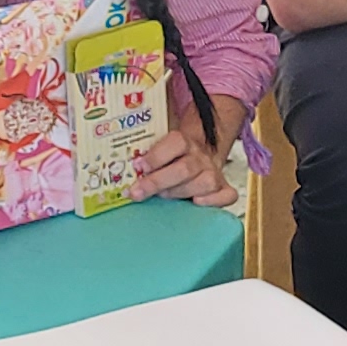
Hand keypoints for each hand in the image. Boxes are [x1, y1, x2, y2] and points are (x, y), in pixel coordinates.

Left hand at [124, 84, 242, 207]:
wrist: (201, 156)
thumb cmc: (172, 158)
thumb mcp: (159, 149)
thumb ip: (145, 156)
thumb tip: (120, 168)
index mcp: (183, 142)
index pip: (175, 142)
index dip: (156, 156)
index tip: (138, 167)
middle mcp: (200, 156)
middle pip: (184, 168)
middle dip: (157, 182)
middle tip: (137, 192)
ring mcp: (213, 172)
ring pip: (205, 183)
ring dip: (180, 192)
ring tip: (163, 197)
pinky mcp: (224, 188)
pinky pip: (226, 195)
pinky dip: (213, 202)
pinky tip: (196, 203)